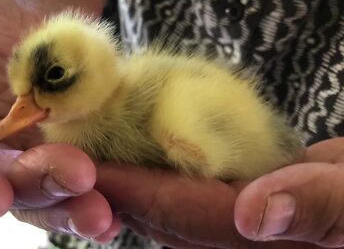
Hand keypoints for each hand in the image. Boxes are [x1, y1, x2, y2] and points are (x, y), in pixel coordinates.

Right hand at [0, 0, 119, 241]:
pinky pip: (77, 184)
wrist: (38, 15)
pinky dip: (95, 198)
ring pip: (40, 194)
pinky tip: (113, 210)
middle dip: (31, 188)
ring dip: (68, 203)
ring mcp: (23, 160)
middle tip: (71, 177)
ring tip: (98, 209)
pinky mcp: (65, 157)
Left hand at [97, 138, 343, 247]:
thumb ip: (323, 207)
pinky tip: (148, 153)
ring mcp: (245, 227)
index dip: (129, 190)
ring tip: (97, 154)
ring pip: (176, 207)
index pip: (181, 215)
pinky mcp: (248, 207)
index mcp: (264, 241)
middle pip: (165, 217)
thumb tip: (254, 214)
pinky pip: (197, 194)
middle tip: (73, 157)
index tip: (84, 167)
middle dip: (118, 189)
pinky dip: (169, 174)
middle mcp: (246, 241)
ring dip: (136, 181)